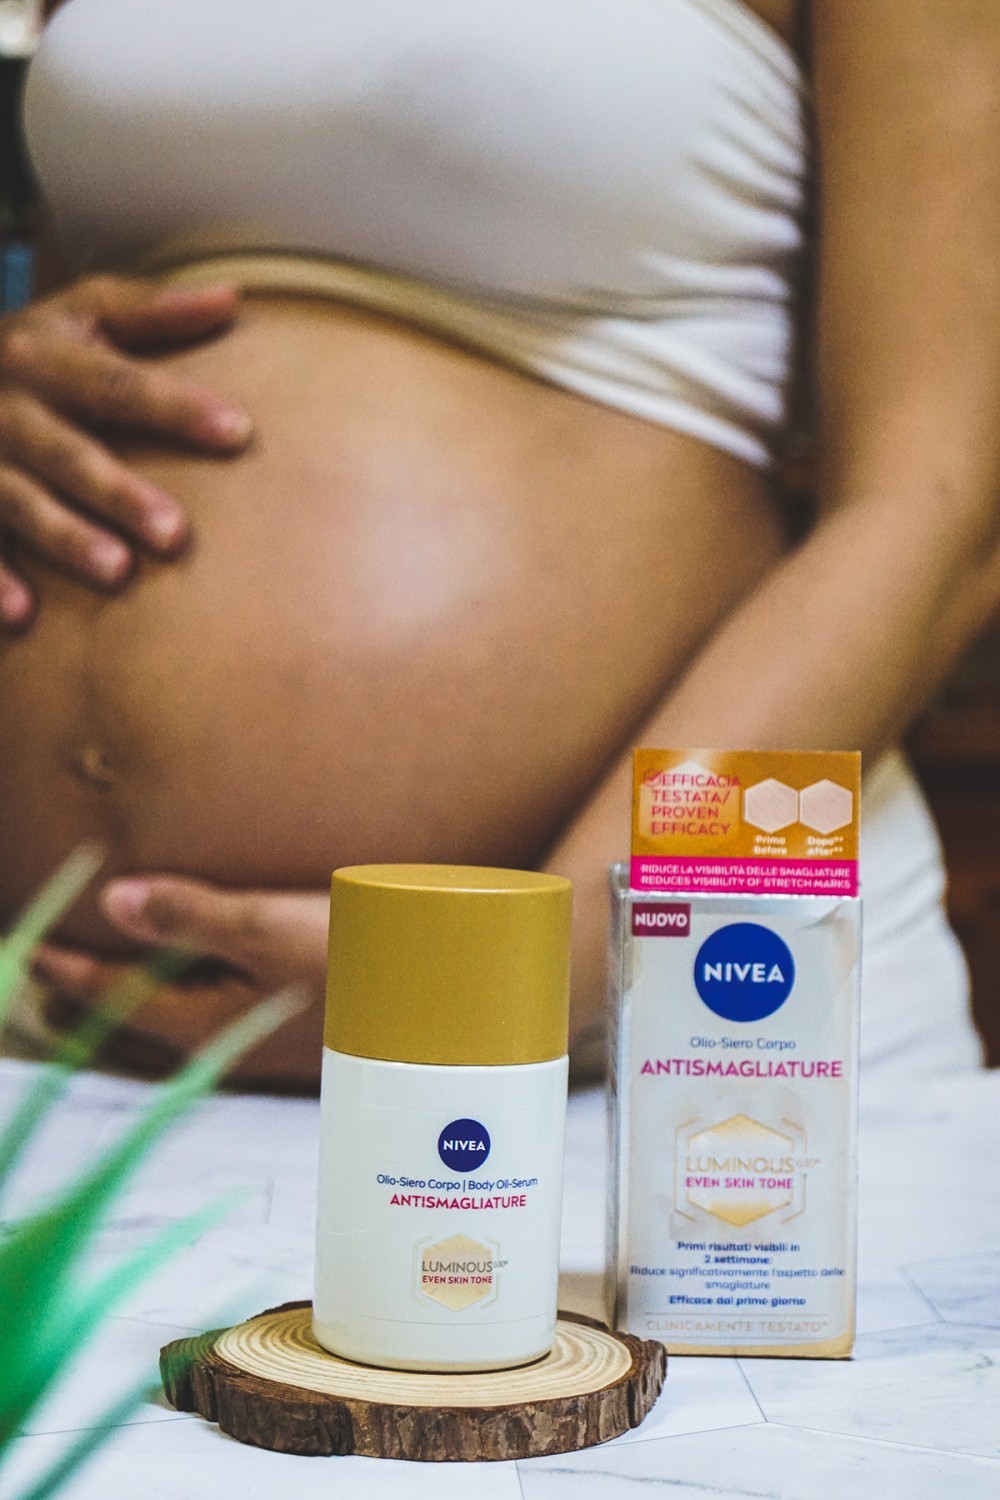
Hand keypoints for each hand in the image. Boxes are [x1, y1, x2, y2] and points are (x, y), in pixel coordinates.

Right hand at [0, 274, 252, 628]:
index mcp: (43, 358)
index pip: (120, 385)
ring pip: (19, 502)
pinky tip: (24, 615)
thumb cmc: (27, 352)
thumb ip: (149, 311)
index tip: (239, 432)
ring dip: (65, 538)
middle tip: (176, 535)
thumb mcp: (76, 314)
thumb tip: (232, 297)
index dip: (177, 406)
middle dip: (119, 492)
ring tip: (116, 572)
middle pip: (69, 453)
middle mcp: (7, 410)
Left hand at [32, 876, 329, 1087]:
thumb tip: (116, 902)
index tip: (28, 952)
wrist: (445, 1014)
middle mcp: (226, 1038)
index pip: (113, 994)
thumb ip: (190, 915)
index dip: (66, 970)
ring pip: (176, 1016)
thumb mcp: (267, 929)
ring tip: (112, 975)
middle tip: (52, 972)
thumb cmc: (358, 965)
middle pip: (139, 1015)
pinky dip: (188, 990)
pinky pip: (216, 1012)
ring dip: (139, 994)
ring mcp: (261, 1038)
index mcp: (206, 1018)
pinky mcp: (293, 1031)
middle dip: (93, 993)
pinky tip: (206, 978)